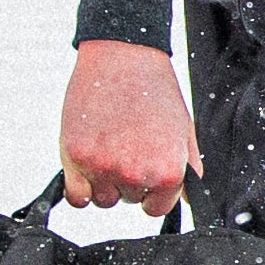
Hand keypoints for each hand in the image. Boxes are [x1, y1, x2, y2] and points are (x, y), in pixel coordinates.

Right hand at [60, 41, 201, 216]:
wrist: (124, 57)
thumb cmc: (155, 91)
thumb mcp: (184, 131)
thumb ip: (189, 170)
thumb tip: (188, 198)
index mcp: (167, 172)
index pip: (157, 208)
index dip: (152, 190)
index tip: (146, 169)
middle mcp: (135, 174)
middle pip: (128, 201)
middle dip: (128, 181)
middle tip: (126, 145)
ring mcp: (103, 167)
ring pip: (103, 199)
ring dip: (104, 182)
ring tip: (108, 146)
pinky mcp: (75, 156)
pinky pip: (77, 198)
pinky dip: (80, 190)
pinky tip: (86, 169)